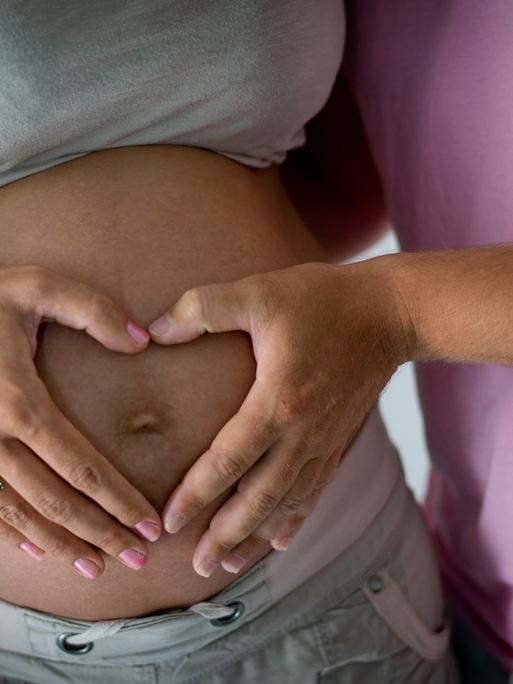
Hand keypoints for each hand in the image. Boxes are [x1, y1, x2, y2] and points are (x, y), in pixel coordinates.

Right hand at [0, 265, 161, 579]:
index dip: (119, 500)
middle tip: (138, 558)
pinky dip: (12, 535)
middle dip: (100, 532)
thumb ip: (91, 310)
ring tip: (97, 567)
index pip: (81, 465)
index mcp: (19, 400)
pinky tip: (36, 551)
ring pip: (20, 514)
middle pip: (56, 500)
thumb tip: (141, 341)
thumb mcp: (35, 287)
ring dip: (60, 544)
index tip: (150, 525)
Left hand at [148, 258, 409, 576]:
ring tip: (228, 565)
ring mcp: (326, 442)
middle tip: (196, 566)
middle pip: (259, 498)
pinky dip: (293, 521)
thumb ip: (201, 309)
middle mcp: (304, 434)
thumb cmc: (321, 299)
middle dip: (225, 535)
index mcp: (278, 401)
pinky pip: (314, 492)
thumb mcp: (257, 293)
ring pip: (287, 504)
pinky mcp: (340, 441)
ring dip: (256, 538)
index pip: (229, 460)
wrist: (389, 312)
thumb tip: (154, 331)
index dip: (197, 493)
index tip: (170, 521)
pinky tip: (278, 542)